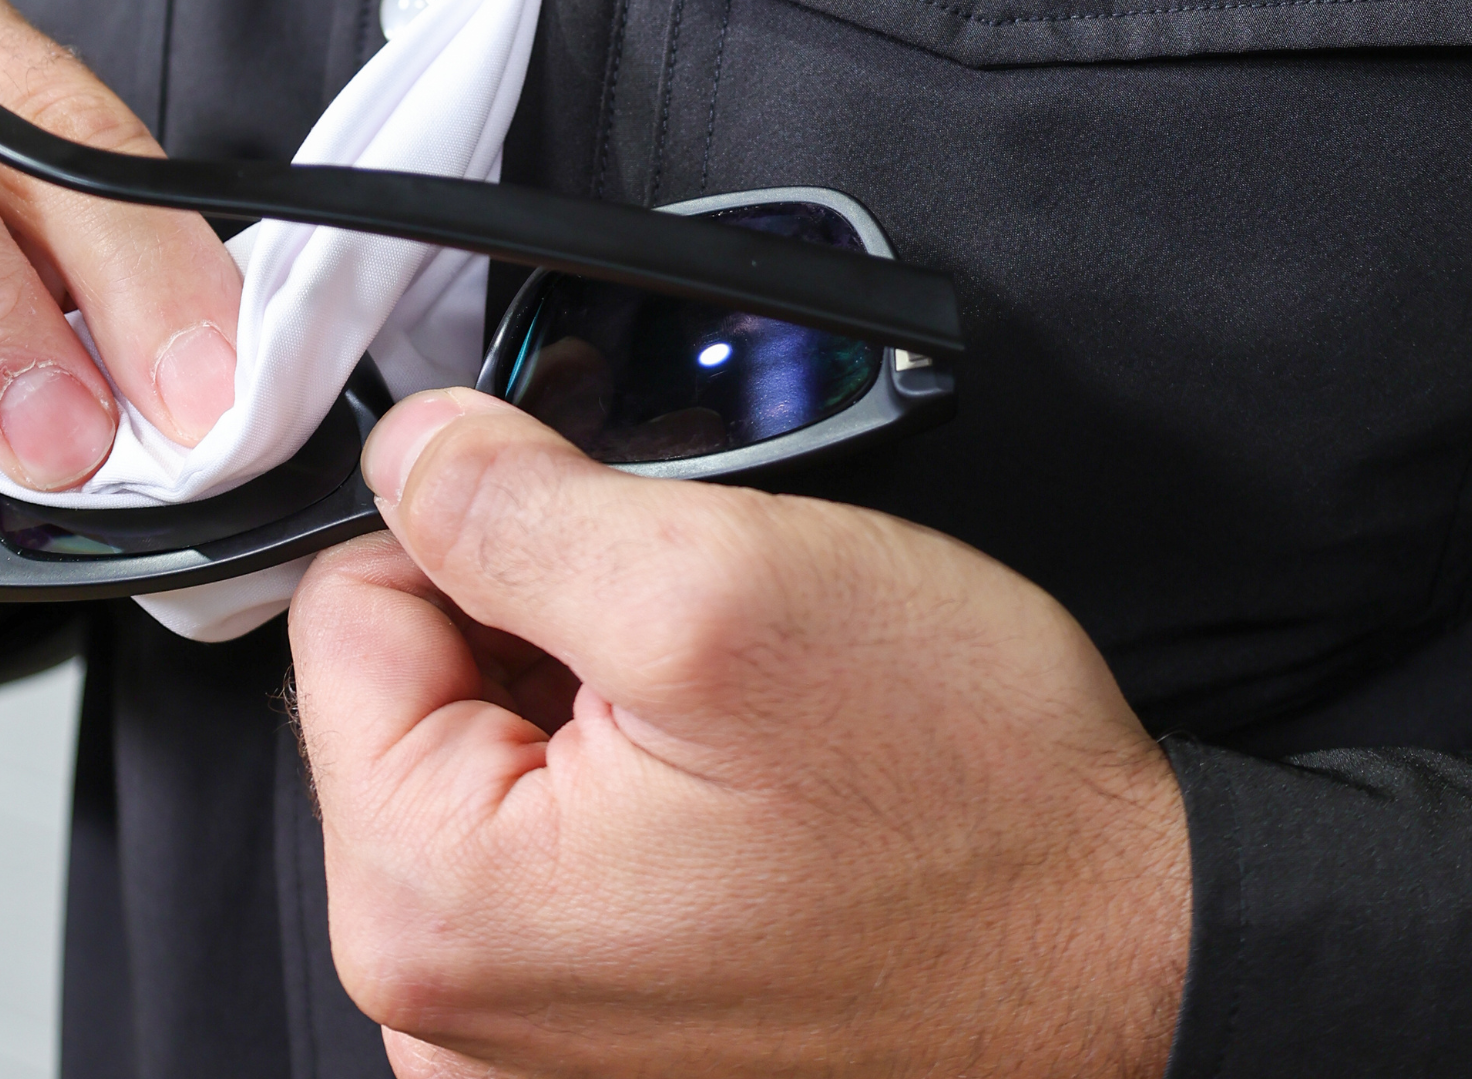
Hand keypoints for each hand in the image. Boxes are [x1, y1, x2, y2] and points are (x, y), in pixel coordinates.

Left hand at [290, 391, 1189, 1077]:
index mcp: (436, 910)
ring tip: (741, 716)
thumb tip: (405, 453)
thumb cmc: (962, 808)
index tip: (600, 532)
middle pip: (416, 695)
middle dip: (544, 619)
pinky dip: (636, 772)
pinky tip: (743, 780)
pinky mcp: (615, 1030)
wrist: (1128, 950)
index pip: (343, 620)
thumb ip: (514, 505)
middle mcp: (454, 1011)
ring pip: (496, 756)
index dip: (474, 531)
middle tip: (697, 630)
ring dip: (600, 693)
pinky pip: (561, 840)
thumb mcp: (719, 583)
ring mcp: (533, 1039)